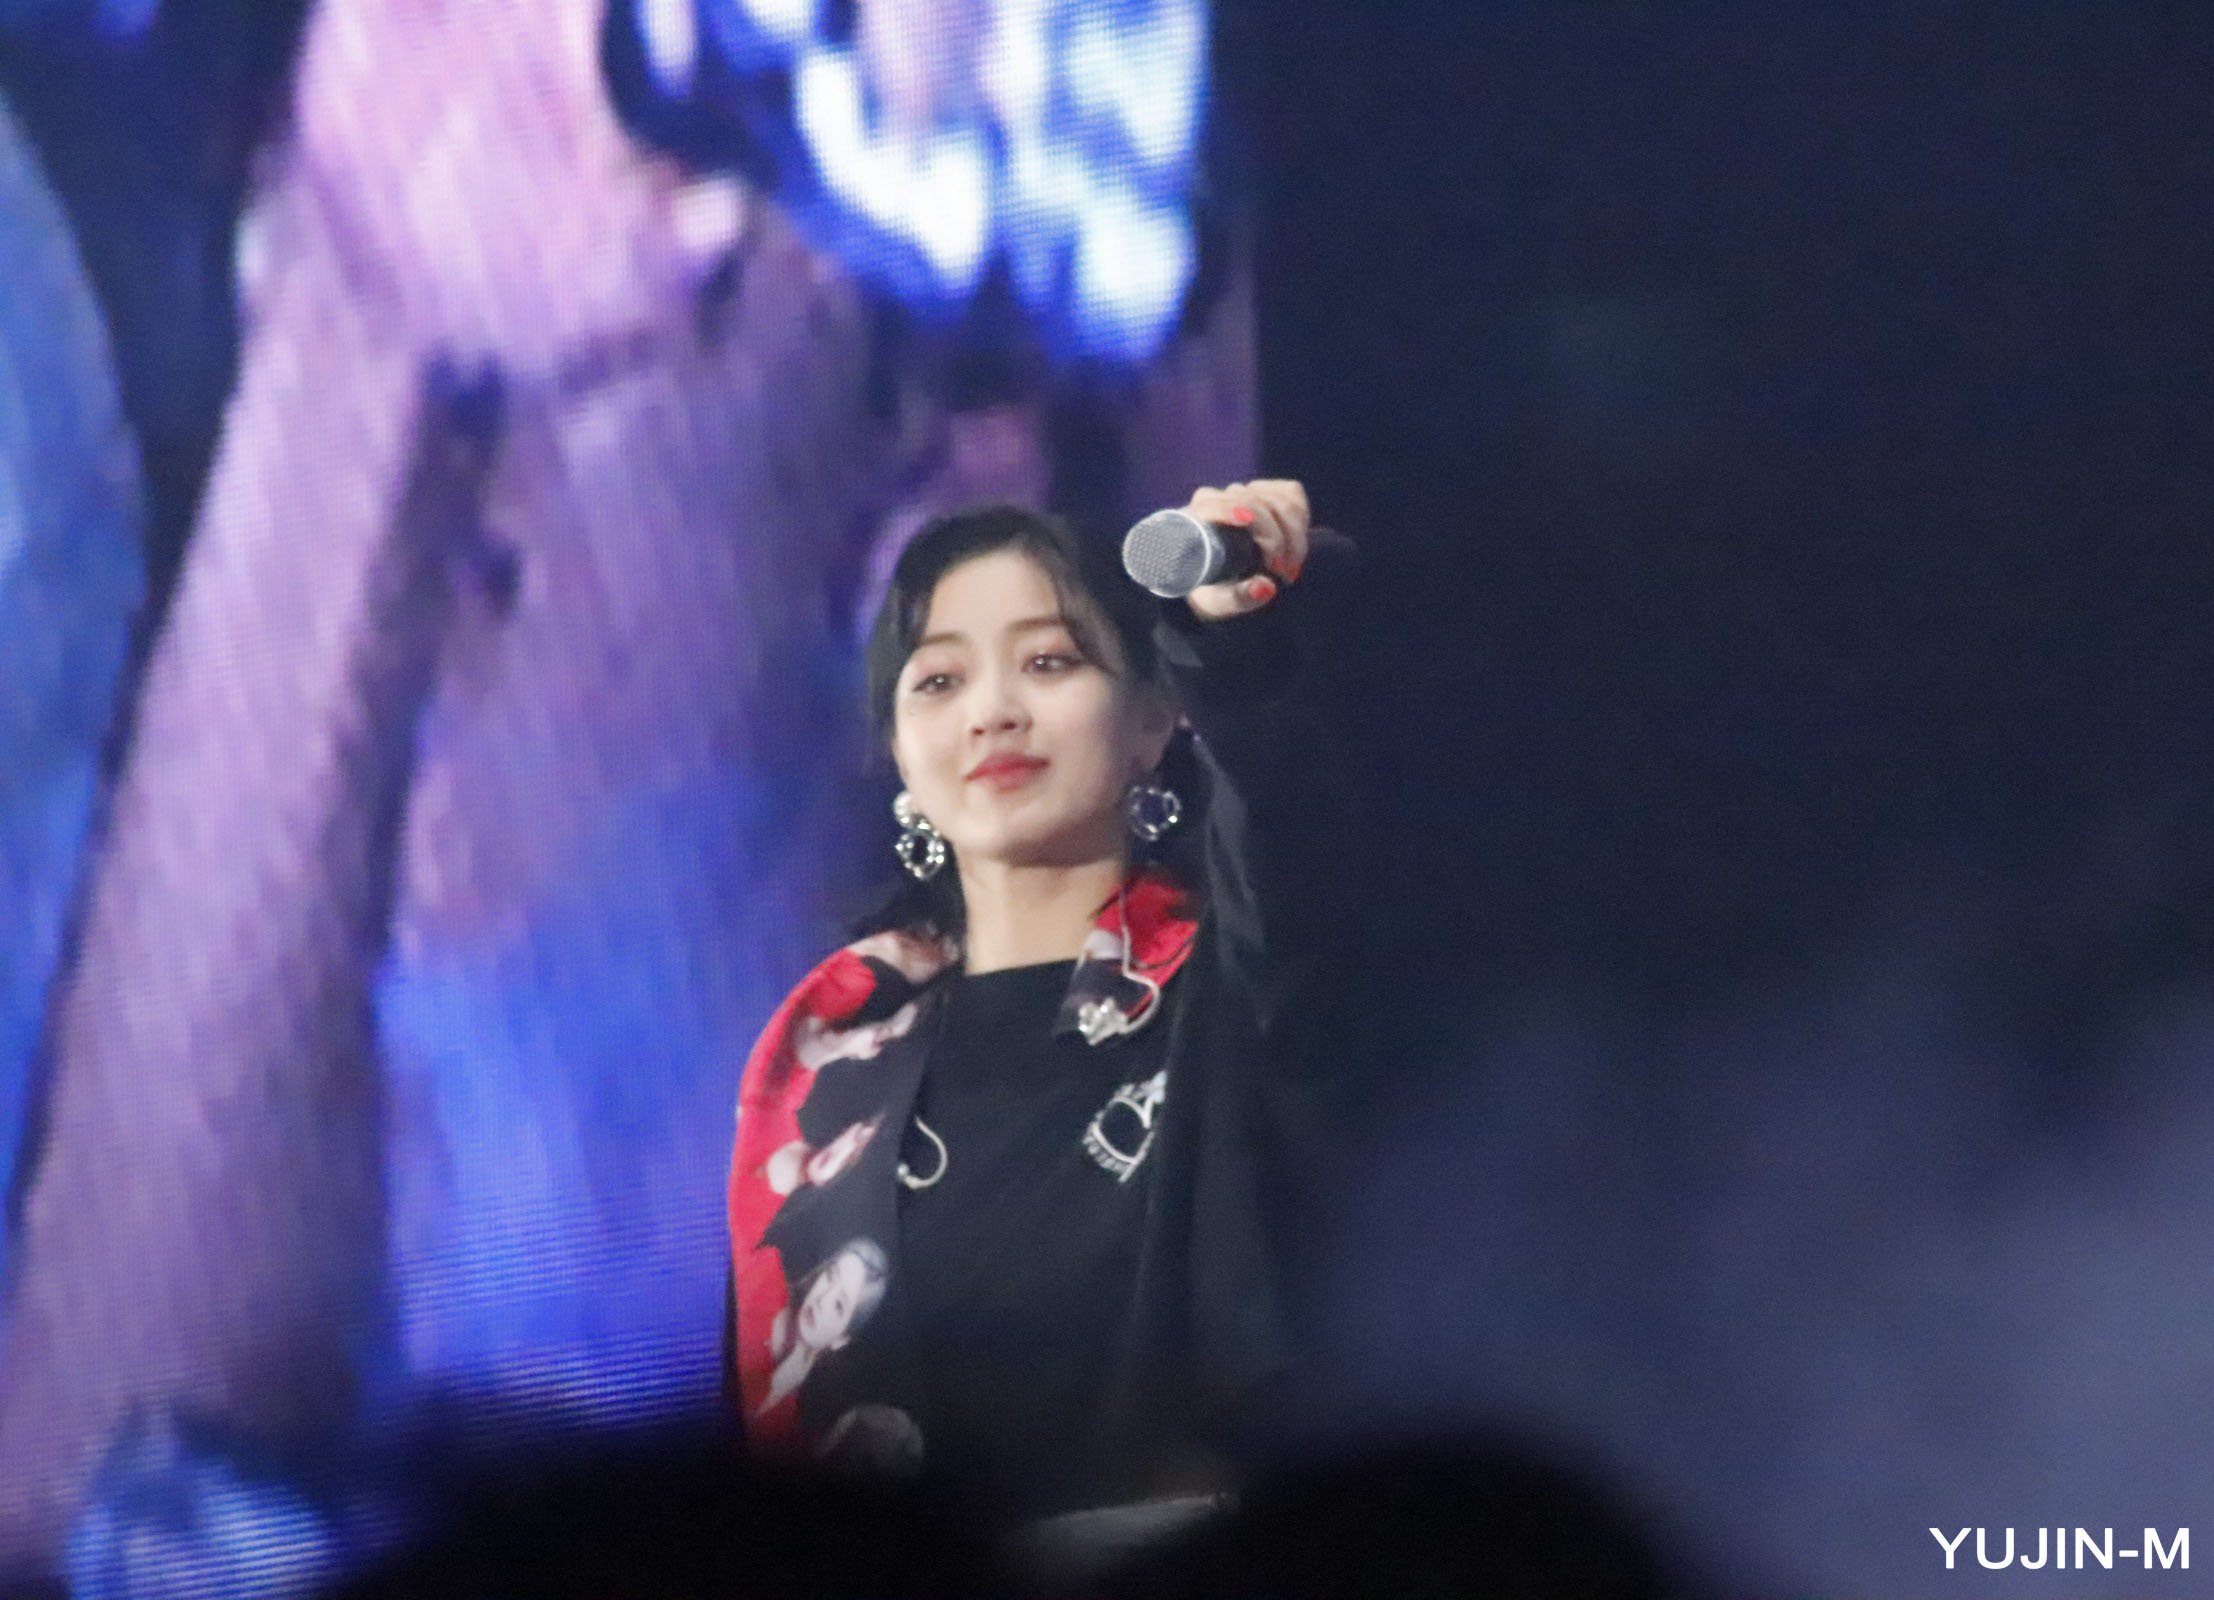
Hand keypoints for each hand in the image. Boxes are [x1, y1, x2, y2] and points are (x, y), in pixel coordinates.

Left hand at [1181, 479, 1310, 619]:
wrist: (1213, 582)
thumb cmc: (1209, 591)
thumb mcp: (1218, 603)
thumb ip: (1239, 597)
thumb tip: (1266, 587)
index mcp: (1196, 519)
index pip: (1219, 504)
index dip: (1244, 514)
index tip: (1263, 539)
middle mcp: (1217, 498)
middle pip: (1257, 504)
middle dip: (1277, 539)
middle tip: (1282, 573)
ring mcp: (1243, 492)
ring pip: (1280, 500)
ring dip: (1294, 535)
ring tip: (1289, 569)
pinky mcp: (1265, 491)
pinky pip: (1292, 494)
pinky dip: (1301, 519)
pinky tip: (1295, 544)